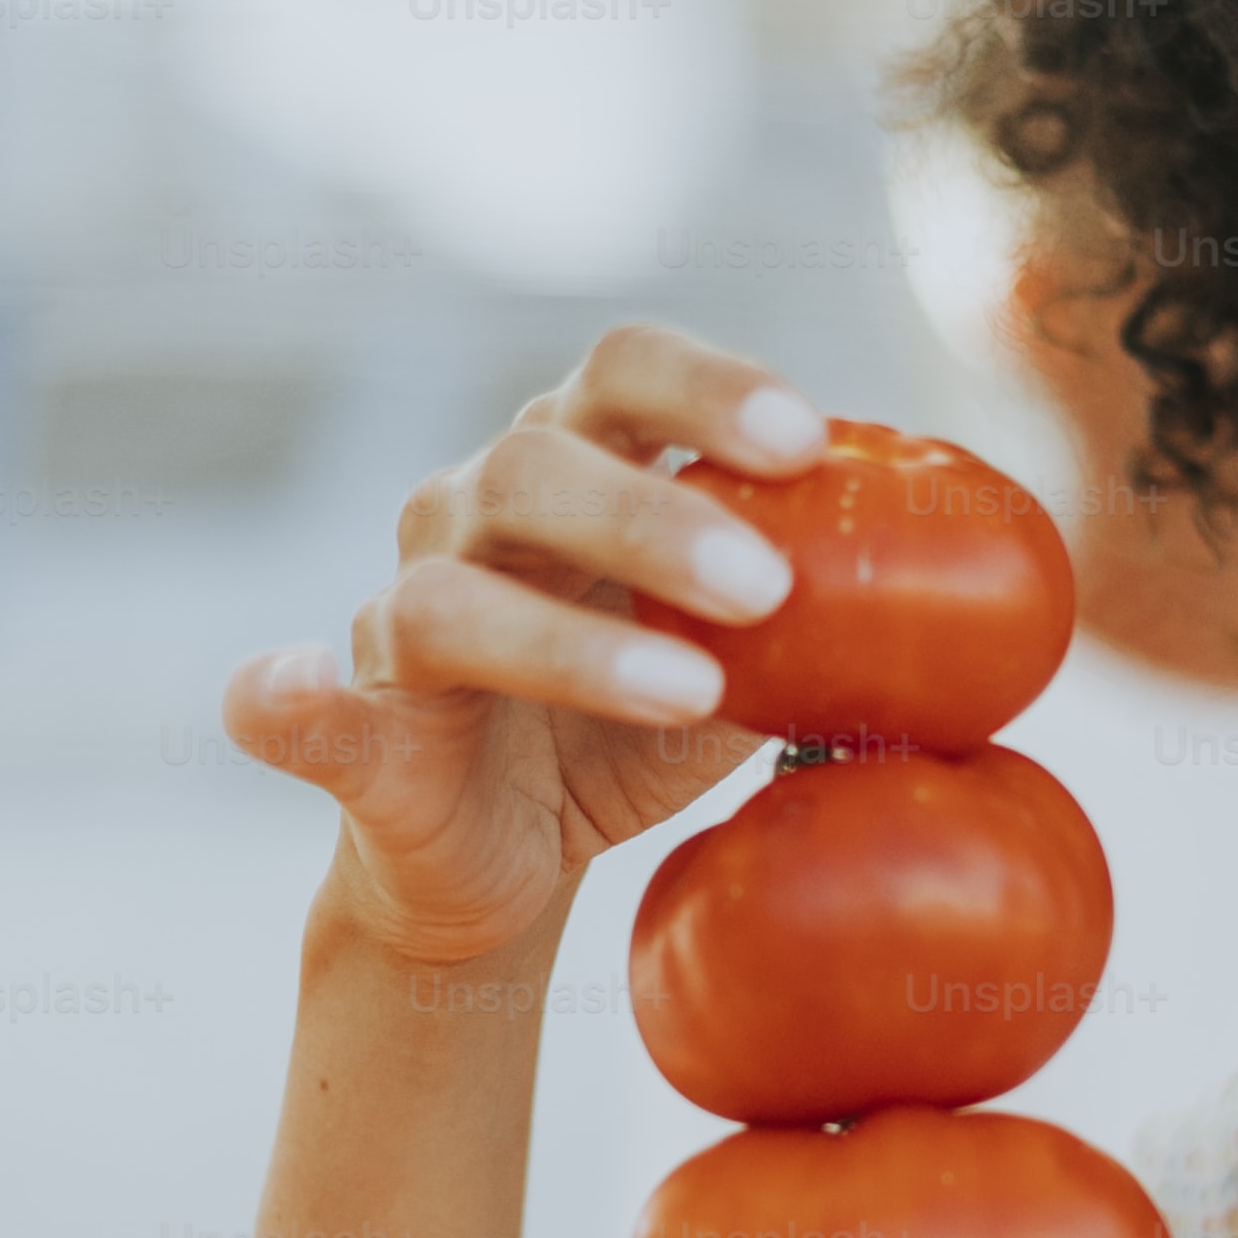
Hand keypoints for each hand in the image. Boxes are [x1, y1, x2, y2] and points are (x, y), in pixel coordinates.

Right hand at [222, 323, 820, 965]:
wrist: (499, 865)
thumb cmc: (622, 732)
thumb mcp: (735, 674)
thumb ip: (810, 624)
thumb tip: (955, 598)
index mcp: (573, 467)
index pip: (625, 372)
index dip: (709, 387)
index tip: (810, 439)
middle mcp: (473, 513)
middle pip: (540, 461)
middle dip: (660, 519)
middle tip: (772, 587)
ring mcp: (401, 615)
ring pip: (455, 593)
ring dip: (575, 642)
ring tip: (695, 695)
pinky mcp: (353, 726)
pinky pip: (293, 705)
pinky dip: (282, 695)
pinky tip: (287, 685)